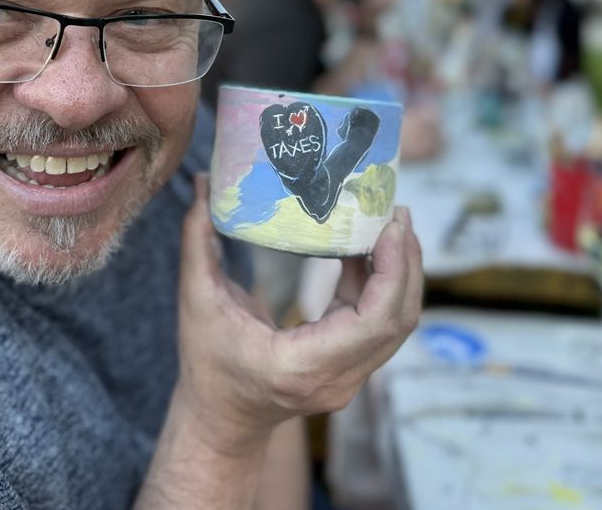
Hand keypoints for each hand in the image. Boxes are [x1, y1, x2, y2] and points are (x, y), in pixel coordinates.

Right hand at [175, 176, 422, 454]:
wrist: (219, 420)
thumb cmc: (205, 363)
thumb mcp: (196, 299)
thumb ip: (198, 239)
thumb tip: (202, 180)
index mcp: (302, 365)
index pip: (373, 321)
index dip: (392, 272)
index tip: (391, 227)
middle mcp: (336, 379)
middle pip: (396, 321)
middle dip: (406, 263)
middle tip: (396, 211)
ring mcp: (348, 379)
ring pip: (396, 324)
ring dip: (400, 272)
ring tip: (392, 222)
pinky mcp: (349, 368)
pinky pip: (378, 325)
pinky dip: (380, 285)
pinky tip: (365, 247)